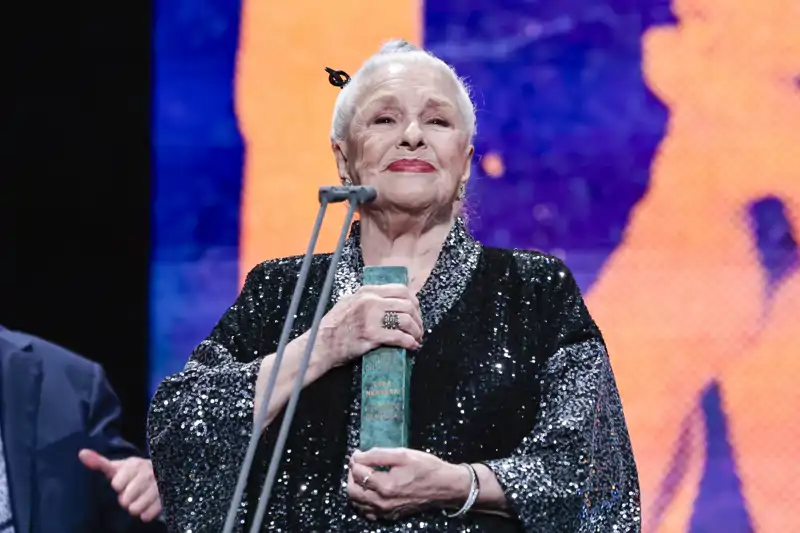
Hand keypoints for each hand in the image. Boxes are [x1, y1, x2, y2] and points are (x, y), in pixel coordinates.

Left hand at [79, 449, 161, 521]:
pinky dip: (145, 513)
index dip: (118, 486)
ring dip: (135, 507)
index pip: (117, 484)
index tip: (122, 483)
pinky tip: (147, 504)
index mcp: (135, 465)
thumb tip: (81, 453)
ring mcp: (158, 487)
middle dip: (125, 499)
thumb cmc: (133, 473)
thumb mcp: (118, 467)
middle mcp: (148, 474)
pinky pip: (147, 515)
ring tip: (138, 499)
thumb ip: (99, 462)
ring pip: (135, 509)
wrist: (161, 474)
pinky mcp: (164, 499)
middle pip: (125, 500)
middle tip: (131, 493)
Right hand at [317, 284, 422, 368]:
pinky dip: (410, 342)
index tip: (416, 311)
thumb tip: (388, 301)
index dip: (413, 301)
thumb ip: (367, 299)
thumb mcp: (349, 303)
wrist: (321, 344)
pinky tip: (411, 346)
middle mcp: (370, 301)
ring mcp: (371, 317)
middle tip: (418, 328)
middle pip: (407, 304)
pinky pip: (399, 336)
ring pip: (406, 319)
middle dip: (418, 318)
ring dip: (416, 331)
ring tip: (416, 338)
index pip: (400, 289)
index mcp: (367, 291)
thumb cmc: (334, 326)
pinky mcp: (372, 335)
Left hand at [347, 448, 469, 520]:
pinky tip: (369, 491)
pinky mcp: (390, 516)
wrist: (445, 487)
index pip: (357, 473)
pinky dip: (363, 502)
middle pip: (352, 491)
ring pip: (357, 504)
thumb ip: (377, 455)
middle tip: (358, 464)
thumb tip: (358, 456)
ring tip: (362, 475)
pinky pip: (368, 513)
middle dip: (351, 475)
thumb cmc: (426, 468)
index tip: (358, 453)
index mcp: (385, 486)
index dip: (355, 460)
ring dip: (355, 488)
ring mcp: (386, 512)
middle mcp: (383, 502)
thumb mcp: (403, 454)